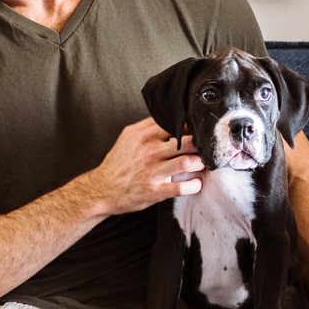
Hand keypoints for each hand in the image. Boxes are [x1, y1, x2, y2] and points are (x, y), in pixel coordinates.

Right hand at [83, 118, 202, 215]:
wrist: (101, 190)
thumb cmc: (117, 163)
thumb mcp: (127, 137)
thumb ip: (147, 126)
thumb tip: (168, 116)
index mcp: (144, 136)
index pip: (176, 125)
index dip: (192, 127)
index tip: (199, 131)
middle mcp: (150, 152)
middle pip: (187, 142)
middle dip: (202, 145)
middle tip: (207, 148)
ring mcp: (153, 172)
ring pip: (188, 162)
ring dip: (201, 163)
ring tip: (203, 163)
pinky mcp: (155, 191)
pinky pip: (182, 188)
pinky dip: (194, 185)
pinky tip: (197, 183)